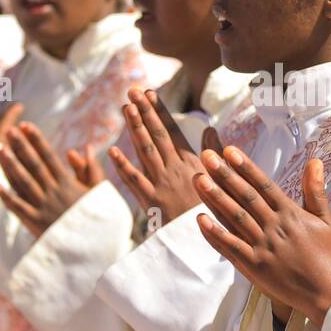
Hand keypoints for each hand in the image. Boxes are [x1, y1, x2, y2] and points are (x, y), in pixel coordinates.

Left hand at [0, 121, 102, 237]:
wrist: (96, 248)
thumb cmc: (99, 219)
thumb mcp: (100, 191)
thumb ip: (92, 169)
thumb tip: (86, 146)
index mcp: (68, 183)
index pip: (49, 156)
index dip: (36, 140)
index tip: (26, 125)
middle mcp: (54, 192)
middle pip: (34, 165)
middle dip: (20, 146)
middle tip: (8, 131)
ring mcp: (43, 208)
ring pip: (23, 183)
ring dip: (10, 166)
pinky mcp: (36, 224)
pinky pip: (18, 208)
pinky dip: (6, 196)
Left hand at [108, 87, 219, 225]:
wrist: (208, 239)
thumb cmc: (214, 209)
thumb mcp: (218, 178)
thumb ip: (212, 152)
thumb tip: (210, 128)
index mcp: (191, 163)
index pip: (172, 130)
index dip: (160, 110)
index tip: (150, 93)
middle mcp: (175, 169)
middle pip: (157, 135)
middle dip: (144, 111)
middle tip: (132, 91)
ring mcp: (162, 184)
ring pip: (145, 151)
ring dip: (135, 128)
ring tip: (125, 108)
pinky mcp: (151, 202)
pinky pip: (134, 181)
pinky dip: (123, 166)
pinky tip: (112, 151)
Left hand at [194, 149, 330, 326]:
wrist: (325, 294)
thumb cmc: (326, 255)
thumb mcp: (325, 220)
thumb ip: (315, 191)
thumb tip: (315, 161)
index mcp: (291, 214)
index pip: (264, 185)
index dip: (246, 167)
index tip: (229, 150)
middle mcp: (275, 227)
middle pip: (245, 197)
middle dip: (225, 175)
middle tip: (207, 156)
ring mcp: (263, 247)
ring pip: (235, 218)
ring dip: (215, 198)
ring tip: (199, 179)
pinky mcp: (254, 267)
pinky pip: (231, 247)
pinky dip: (215, 233)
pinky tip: (200, 218)